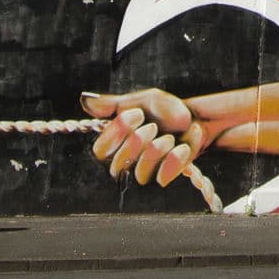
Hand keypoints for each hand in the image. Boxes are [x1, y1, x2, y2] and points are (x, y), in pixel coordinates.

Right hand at [81, 88, 204, 186]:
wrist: (194, 117)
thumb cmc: (162, 110)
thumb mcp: (139, 101)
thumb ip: (112, 104)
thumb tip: (84, 100)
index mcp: (116, 143)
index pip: (100, 151)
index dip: (115, 133)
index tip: (135, 113)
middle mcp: (127, 162)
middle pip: (116, 167)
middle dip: (136, 143)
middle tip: (152, 126)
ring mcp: (145, 172)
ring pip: (140, 174)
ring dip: (156, 151)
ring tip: (169, 137)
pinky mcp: (164, 178)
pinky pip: (161, 179)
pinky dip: (173, 160)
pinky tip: (181, 147)